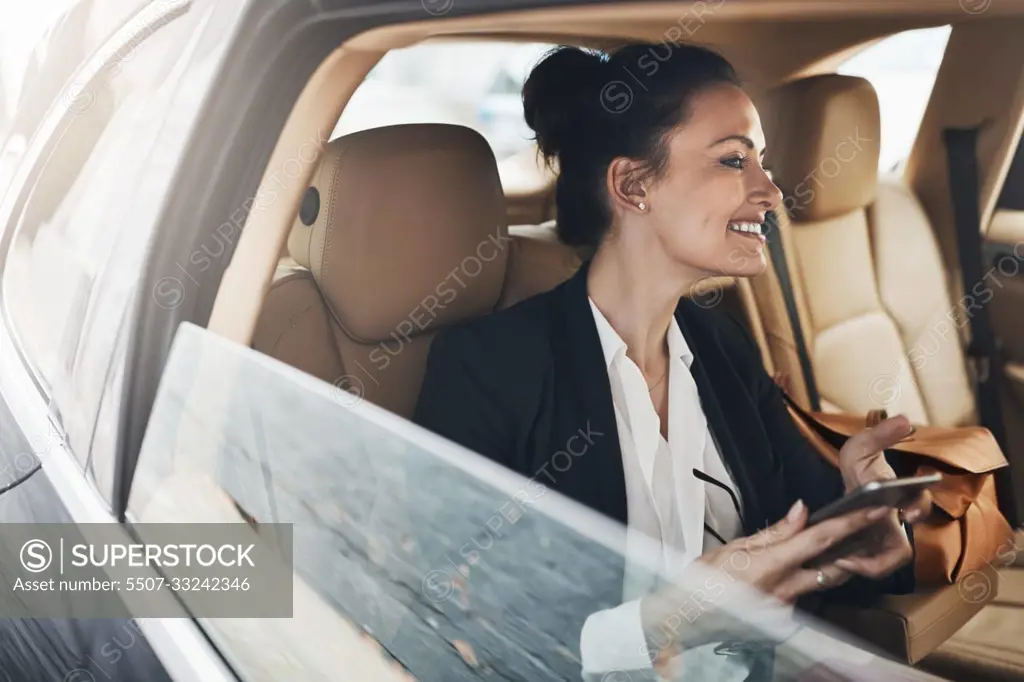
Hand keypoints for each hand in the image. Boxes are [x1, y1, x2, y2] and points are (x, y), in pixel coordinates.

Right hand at [696, 500, 887, 601]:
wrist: (687, 619)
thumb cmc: (702, 582)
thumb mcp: (733, 548)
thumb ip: (772, 533)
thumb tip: (800, 512)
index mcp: (770, 567)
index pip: (819, 541)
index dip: (850, 524)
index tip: (874, 511)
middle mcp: (785, 591)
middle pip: (834, 567)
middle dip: (855, 547)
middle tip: (870, 527)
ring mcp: (787, 607)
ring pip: (821, 581)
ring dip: (835, 562)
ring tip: (845, 541)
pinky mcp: (783, 616)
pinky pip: (804, 592)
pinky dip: (809, 576)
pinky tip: (804, 565)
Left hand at [835, 414, 931, 577]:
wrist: (846, 488)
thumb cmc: (860, 469)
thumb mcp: (863, 448)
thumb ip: (880, 435)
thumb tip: (904, 420)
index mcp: (901, 498)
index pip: (920, 506)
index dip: (918, 509)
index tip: (907, 511)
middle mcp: (896, 524)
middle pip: (901, 549)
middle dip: (886, 556)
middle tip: (858, 557)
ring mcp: (880, 541)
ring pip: (883, 565)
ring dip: (864, 567)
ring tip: (841, 561)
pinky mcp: (864, 553)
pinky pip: (864, 569)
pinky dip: (852, 568)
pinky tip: (833, 561)